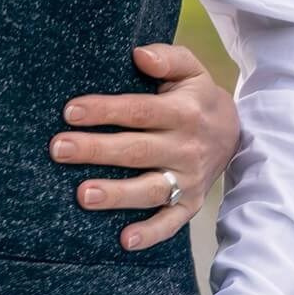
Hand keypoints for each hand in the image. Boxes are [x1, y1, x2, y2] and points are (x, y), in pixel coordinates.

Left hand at [52, 42, 241, 250]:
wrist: (235, 132)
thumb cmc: (196, 96)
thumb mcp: (190, 69)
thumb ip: (167, 58)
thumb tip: (140, 54)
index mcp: (183, 112)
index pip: (139, 111)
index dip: (105, 110)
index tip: (70, 112)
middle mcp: (186, 148)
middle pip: (136, 151)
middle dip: (96, 151)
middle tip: (58, 149)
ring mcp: (190, 179)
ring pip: (150, 189)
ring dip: (116, 194)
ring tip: (82, 195)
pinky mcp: (192, 204)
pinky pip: (171, 222)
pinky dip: (150, 233)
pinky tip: (124, 240)